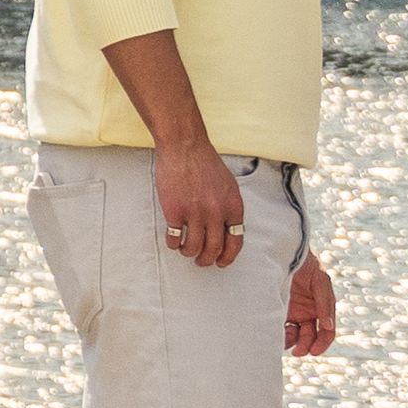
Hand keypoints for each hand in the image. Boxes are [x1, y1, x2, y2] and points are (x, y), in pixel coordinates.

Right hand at [157, 138, 243, 267]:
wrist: (184, 146)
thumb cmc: (204, 162)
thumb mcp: (228, 186)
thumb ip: (229, 207)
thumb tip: (227, 228)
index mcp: (233, 207)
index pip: (235, 242)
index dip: (228, 256)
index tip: (221, 261)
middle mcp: (216, 212)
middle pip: (214, 249)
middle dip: (207, 259)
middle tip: (201, 260)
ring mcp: (195, 213)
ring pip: (194, 247)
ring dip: (189, 252)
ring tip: (185, 249)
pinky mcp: (175, 211)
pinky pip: (174, 237)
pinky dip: (173, 243)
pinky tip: (173, 239)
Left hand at [285, 250, 340, 358]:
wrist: (284, 251)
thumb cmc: (307, 264)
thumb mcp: (320, 280)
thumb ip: (325, 303)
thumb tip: (328, 326)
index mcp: (322, 307)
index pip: (327, 332)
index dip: (323, 343)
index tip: (314, 351)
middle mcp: (309, 312)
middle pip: (311, 337)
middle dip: (306, 346)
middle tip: (298, 352)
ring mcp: (294, 312)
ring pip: (296, 336)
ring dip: (293, 343)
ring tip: (286, 342)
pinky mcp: (279, 309)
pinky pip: (282, 328)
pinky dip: (282, 336)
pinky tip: (277, 336)